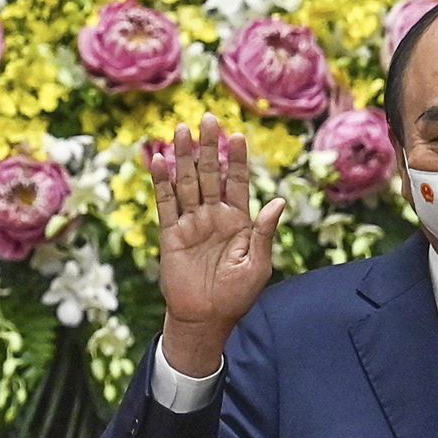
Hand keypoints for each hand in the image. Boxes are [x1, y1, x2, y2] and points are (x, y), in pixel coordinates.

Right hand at [149, 113, 284, 376]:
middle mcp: (214, 216)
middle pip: (211, 174)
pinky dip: (162, 182)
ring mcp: (191, 223)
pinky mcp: (170, 234)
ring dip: (185, 157)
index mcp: (239, 221)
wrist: (205, 319)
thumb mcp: (257, 264)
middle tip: (209, 119)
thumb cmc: (236, 295)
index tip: (238, 136)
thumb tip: (278, 201)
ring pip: (187, 182)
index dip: (238, 160)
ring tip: (182, 130)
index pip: (238, 182)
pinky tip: (159, 161)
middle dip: (210, 147)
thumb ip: (264, 232)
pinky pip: (165, 203)